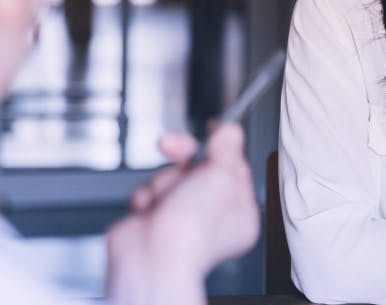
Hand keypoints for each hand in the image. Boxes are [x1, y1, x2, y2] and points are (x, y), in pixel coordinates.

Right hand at [105, 124, 259, 304]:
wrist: (153, 257)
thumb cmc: (194, 230)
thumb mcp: (222, 176)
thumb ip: (227, 149)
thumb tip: (230, 132)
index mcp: (238, 210)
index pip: (234, 167)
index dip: (223, 145)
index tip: (214, 127)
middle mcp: (211, 217)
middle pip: (198, 168)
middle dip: (183, 156)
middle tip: (174, 146)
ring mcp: (180, 219)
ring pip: (170, 177)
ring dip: (163, 181)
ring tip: (165, 198)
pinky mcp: (153, 221)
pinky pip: (149, 192)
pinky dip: (146, 197)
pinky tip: (149, 210)